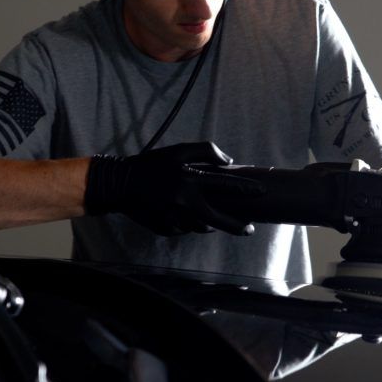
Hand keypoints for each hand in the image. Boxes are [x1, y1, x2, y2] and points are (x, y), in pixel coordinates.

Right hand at [84, 142, 264, 235]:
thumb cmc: (151, 165)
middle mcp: (183, 202)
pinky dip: (187, 224)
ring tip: (216, 220)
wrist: (120, 184)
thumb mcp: (177, 151)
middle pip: (217, 219)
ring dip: (210, 224)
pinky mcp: (165, 228)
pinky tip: (184, 217)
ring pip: (201, 227)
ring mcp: (174, 218)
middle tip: (248, 229)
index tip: (261, 192)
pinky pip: (183, 230)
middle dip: (236, 225)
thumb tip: (228, 162)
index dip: (245, 188)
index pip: (225, 185)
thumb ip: (205, 150)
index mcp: (189, 180)